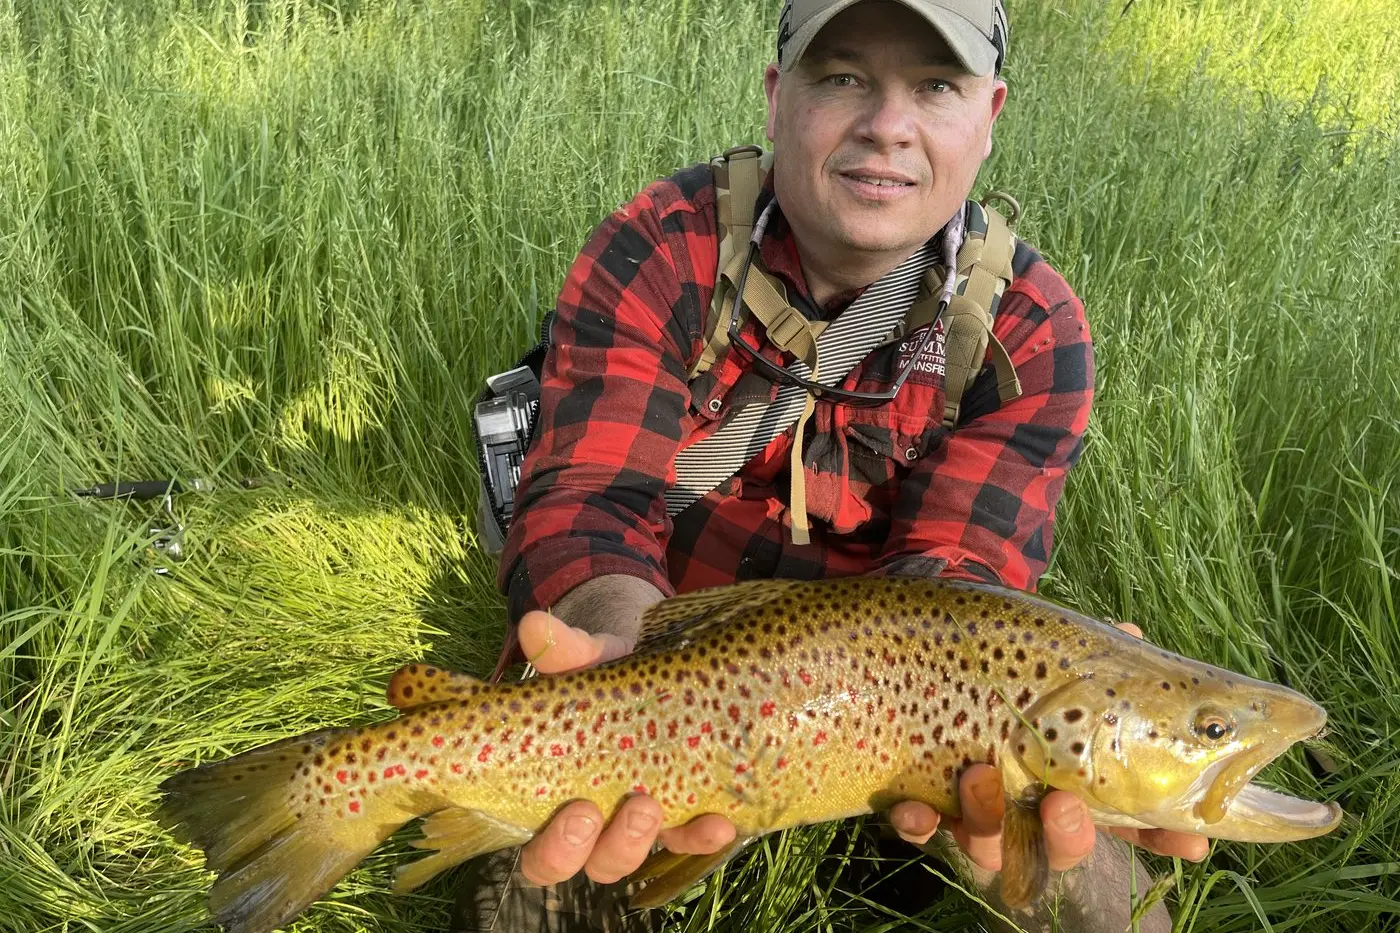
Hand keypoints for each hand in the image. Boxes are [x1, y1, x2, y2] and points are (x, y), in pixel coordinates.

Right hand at [511, 610, 736, 885]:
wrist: (657, 667)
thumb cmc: (608, 674)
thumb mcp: (588, 661)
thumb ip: (564, 651)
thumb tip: (533, 625)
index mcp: (561, 802)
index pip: (544, 855)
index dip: (556, 850)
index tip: (578, 811)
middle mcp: (602, 826)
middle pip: (595, 866)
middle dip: (604, 846)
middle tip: (605, 810)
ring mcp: (647, 822)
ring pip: (641, 857)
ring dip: (646, 841)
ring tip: (653, 805)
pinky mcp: (688, 813)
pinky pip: (695, 839)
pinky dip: (706, 835)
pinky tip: (722, 820)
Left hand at [889, 622, 1208, 871]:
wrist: (933, 648)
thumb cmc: (1010, 661)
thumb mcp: (1054, 654)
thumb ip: (1093, 654)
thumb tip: (1130, 632)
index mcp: (1073, 776)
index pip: (1129, 818)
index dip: (1161, 834)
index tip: (1189, 840)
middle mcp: (1026, 804)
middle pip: (1057, 846)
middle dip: (1066, 836)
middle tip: (1064, 804)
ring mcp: (973, 808)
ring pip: (988, 844)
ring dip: (987, 819)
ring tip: (981, 775)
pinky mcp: (920, 798)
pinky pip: (916, 828)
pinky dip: (916, 824)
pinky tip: (916, 809)